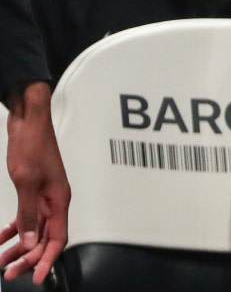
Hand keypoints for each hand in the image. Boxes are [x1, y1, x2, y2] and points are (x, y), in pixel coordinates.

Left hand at [0, 81, 68, 283]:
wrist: (28, 121)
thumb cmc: (33, 145)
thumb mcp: (26, 183)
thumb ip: (28, 213)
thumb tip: (28, 240)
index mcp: (59, 199)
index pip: (57, 238)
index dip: (47, 260)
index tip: (35, 277)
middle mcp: (54, 200)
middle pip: (44, 237)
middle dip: (27, 257)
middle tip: (9, 272)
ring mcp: (44, 195)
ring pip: (33, 229)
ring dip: (17, 246)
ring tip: (0, 261)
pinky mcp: (34, 190)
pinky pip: (26, 217)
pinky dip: (13, 229)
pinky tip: (1, 238)